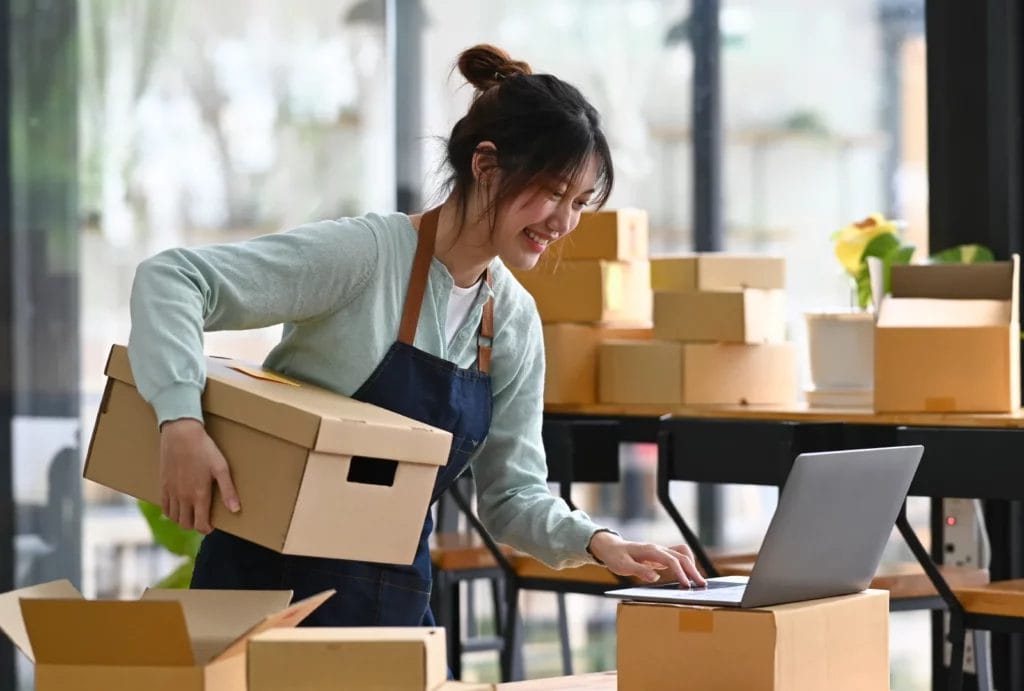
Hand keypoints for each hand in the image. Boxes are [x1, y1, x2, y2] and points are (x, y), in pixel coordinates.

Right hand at [159, 418, 240, 533]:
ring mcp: (171, 492)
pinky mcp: (163, 484)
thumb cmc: (204, 449)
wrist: (181, 434)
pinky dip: (170, 512)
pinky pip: (164, 506)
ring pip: (174, 518)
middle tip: (203, 519)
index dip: (207, 529)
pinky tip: (178, 506)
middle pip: (186, 524)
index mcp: (199, 495)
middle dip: (195, 525)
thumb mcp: (221, 468)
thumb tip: (235, 510)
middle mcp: (183, 497)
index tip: (212, 526)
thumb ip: (228, 490)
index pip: (200, 524)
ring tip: (192, 513)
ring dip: (182, 520)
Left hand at [587, 531, 706, 586]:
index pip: (671, 560)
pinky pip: (678, 556)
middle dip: (692, 570)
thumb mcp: (623, 566)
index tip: (686, 585)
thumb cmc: (616, 557)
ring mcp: (660, 551)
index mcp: (650, 550)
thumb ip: (639, 570)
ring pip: (683, 554)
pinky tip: (688, 575)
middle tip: (701, 585)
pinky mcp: (661, 556)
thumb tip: (655, 577)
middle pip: (681, 556)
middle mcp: (658, 549)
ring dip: (692, 566)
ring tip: (697, 581)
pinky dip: (686, 564)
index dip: (680, 572)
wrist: (611, 547)